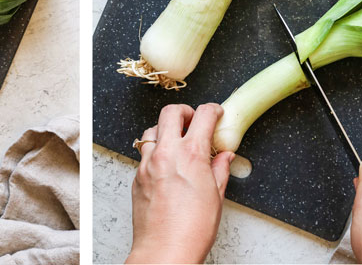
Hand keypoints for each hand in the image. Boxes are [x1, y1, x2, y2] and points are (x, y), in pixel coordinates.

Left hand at [127, 103, 234, 263]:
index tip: (216, 114)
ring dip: (166, 130)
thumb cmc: (192, 230)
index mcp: (191, 154)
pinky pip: (144, 153)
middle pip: (171, 112)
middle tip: (193, 120)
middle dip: (185, 111)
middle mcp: (166, 154)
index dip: (213, 110)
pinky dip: (156, 151)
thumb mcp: (216, 196)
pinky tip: (167, 165)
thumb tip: (224, 157)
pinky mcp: (137, 177)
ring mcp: (148, 164)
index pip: (202, 115)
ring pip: (152, 130)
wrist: (165, 251)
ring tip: (177, 142)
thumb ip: (220, 170)